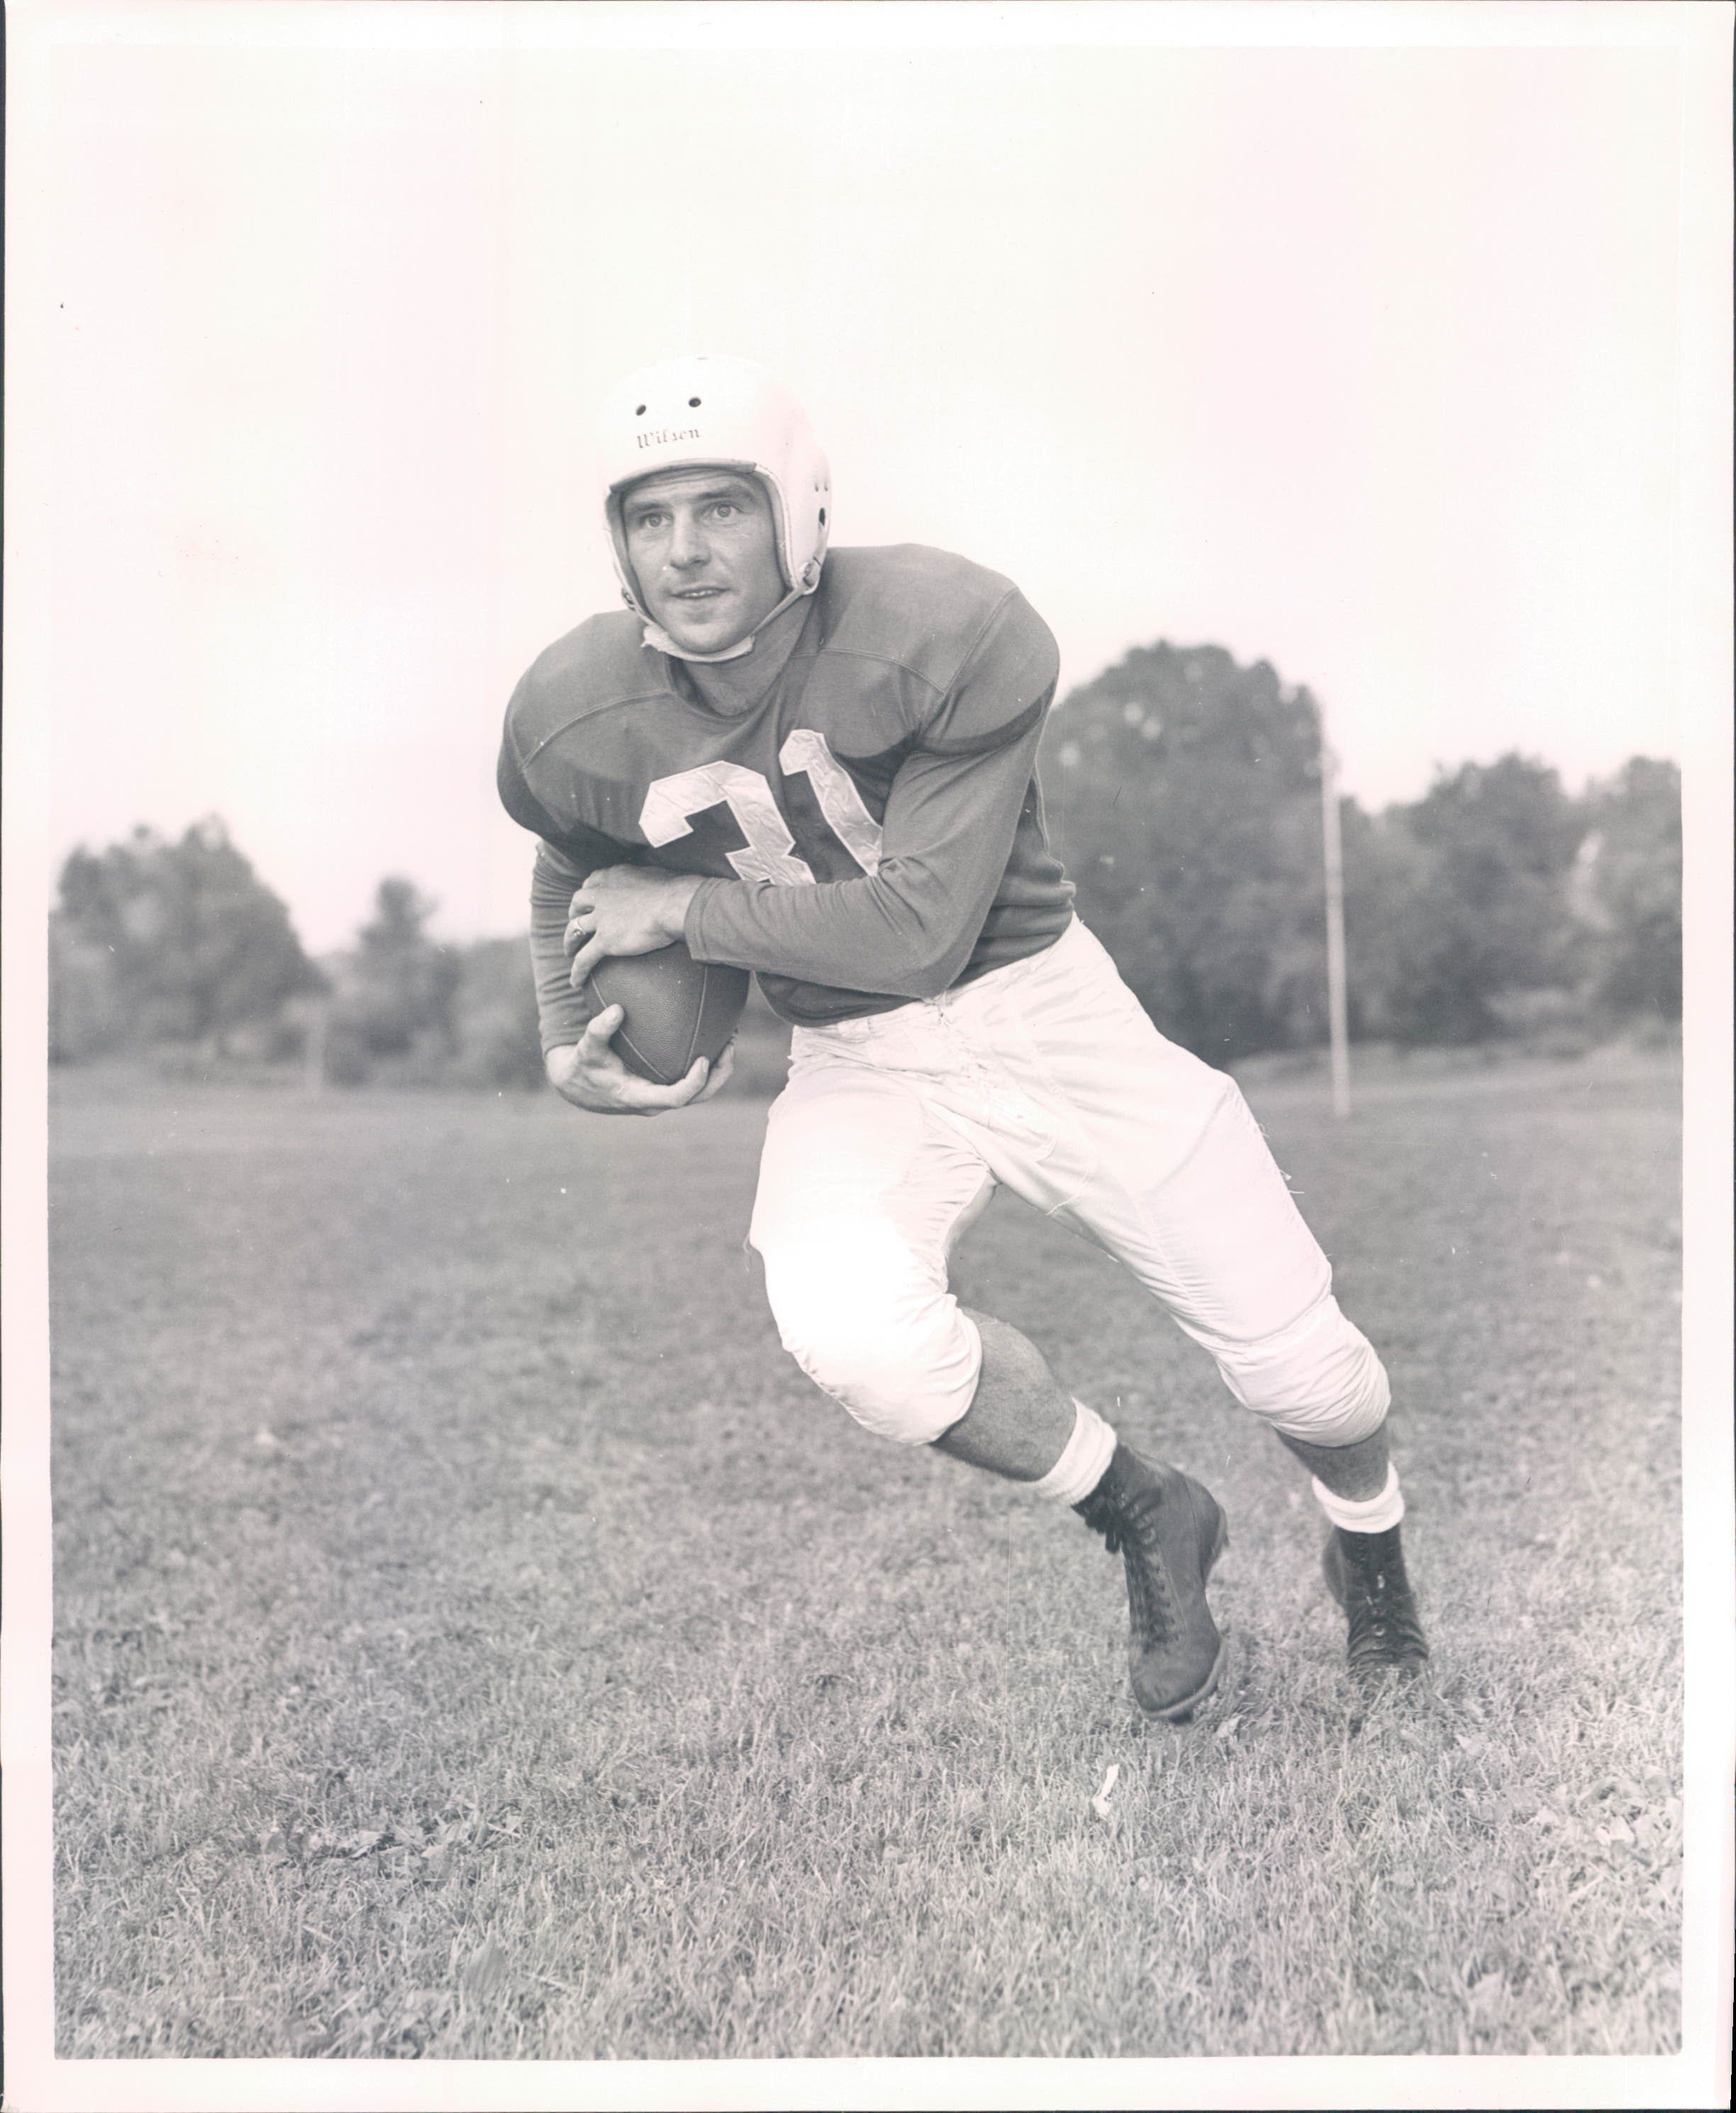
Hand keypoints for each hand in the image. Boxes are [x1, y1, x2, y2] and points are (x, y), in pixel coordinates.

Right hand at [545, 1008, 735, 1116]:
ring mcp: (662, 1098)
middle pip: (698, 1098)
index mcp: (638, 1097)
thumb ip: (599, 1030)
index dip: (694, 1082)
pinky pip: (693, 1083)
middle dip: (719, 1074)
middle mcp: (655, 1103)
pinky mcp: (665, 1089)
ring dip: (719, 1070)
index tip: (704, 1059)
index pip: (676, 1099)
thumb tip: (616, 1011)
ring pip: (701, 1093)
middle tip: (730, 1044)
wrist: (580, 1086)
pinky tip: (714, 1040)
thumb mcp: (586, 1049)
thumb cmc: (584, 1065)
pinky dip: (707, 1067)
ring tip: (730, 1039)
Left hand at [565, 867, 702, 986]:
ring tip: (569, 950)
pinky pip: (585, 957)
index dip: (589, 892)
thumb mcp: (654, 874)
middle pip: (577, 903)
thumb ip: (645, 879)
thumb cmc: (673, 889)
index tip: (590, 899)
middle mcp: (602, 895)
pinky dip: (578, 970)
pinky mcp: (605, 940)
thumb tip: (654, 883)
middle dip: (574, 913)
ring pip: (574, 930)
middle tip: (576, 922)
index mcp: (613, 877)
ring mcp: (601, 918)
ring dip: (570, 940)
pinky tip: (575, 981)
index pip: (592, 882)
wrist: (673, 904)